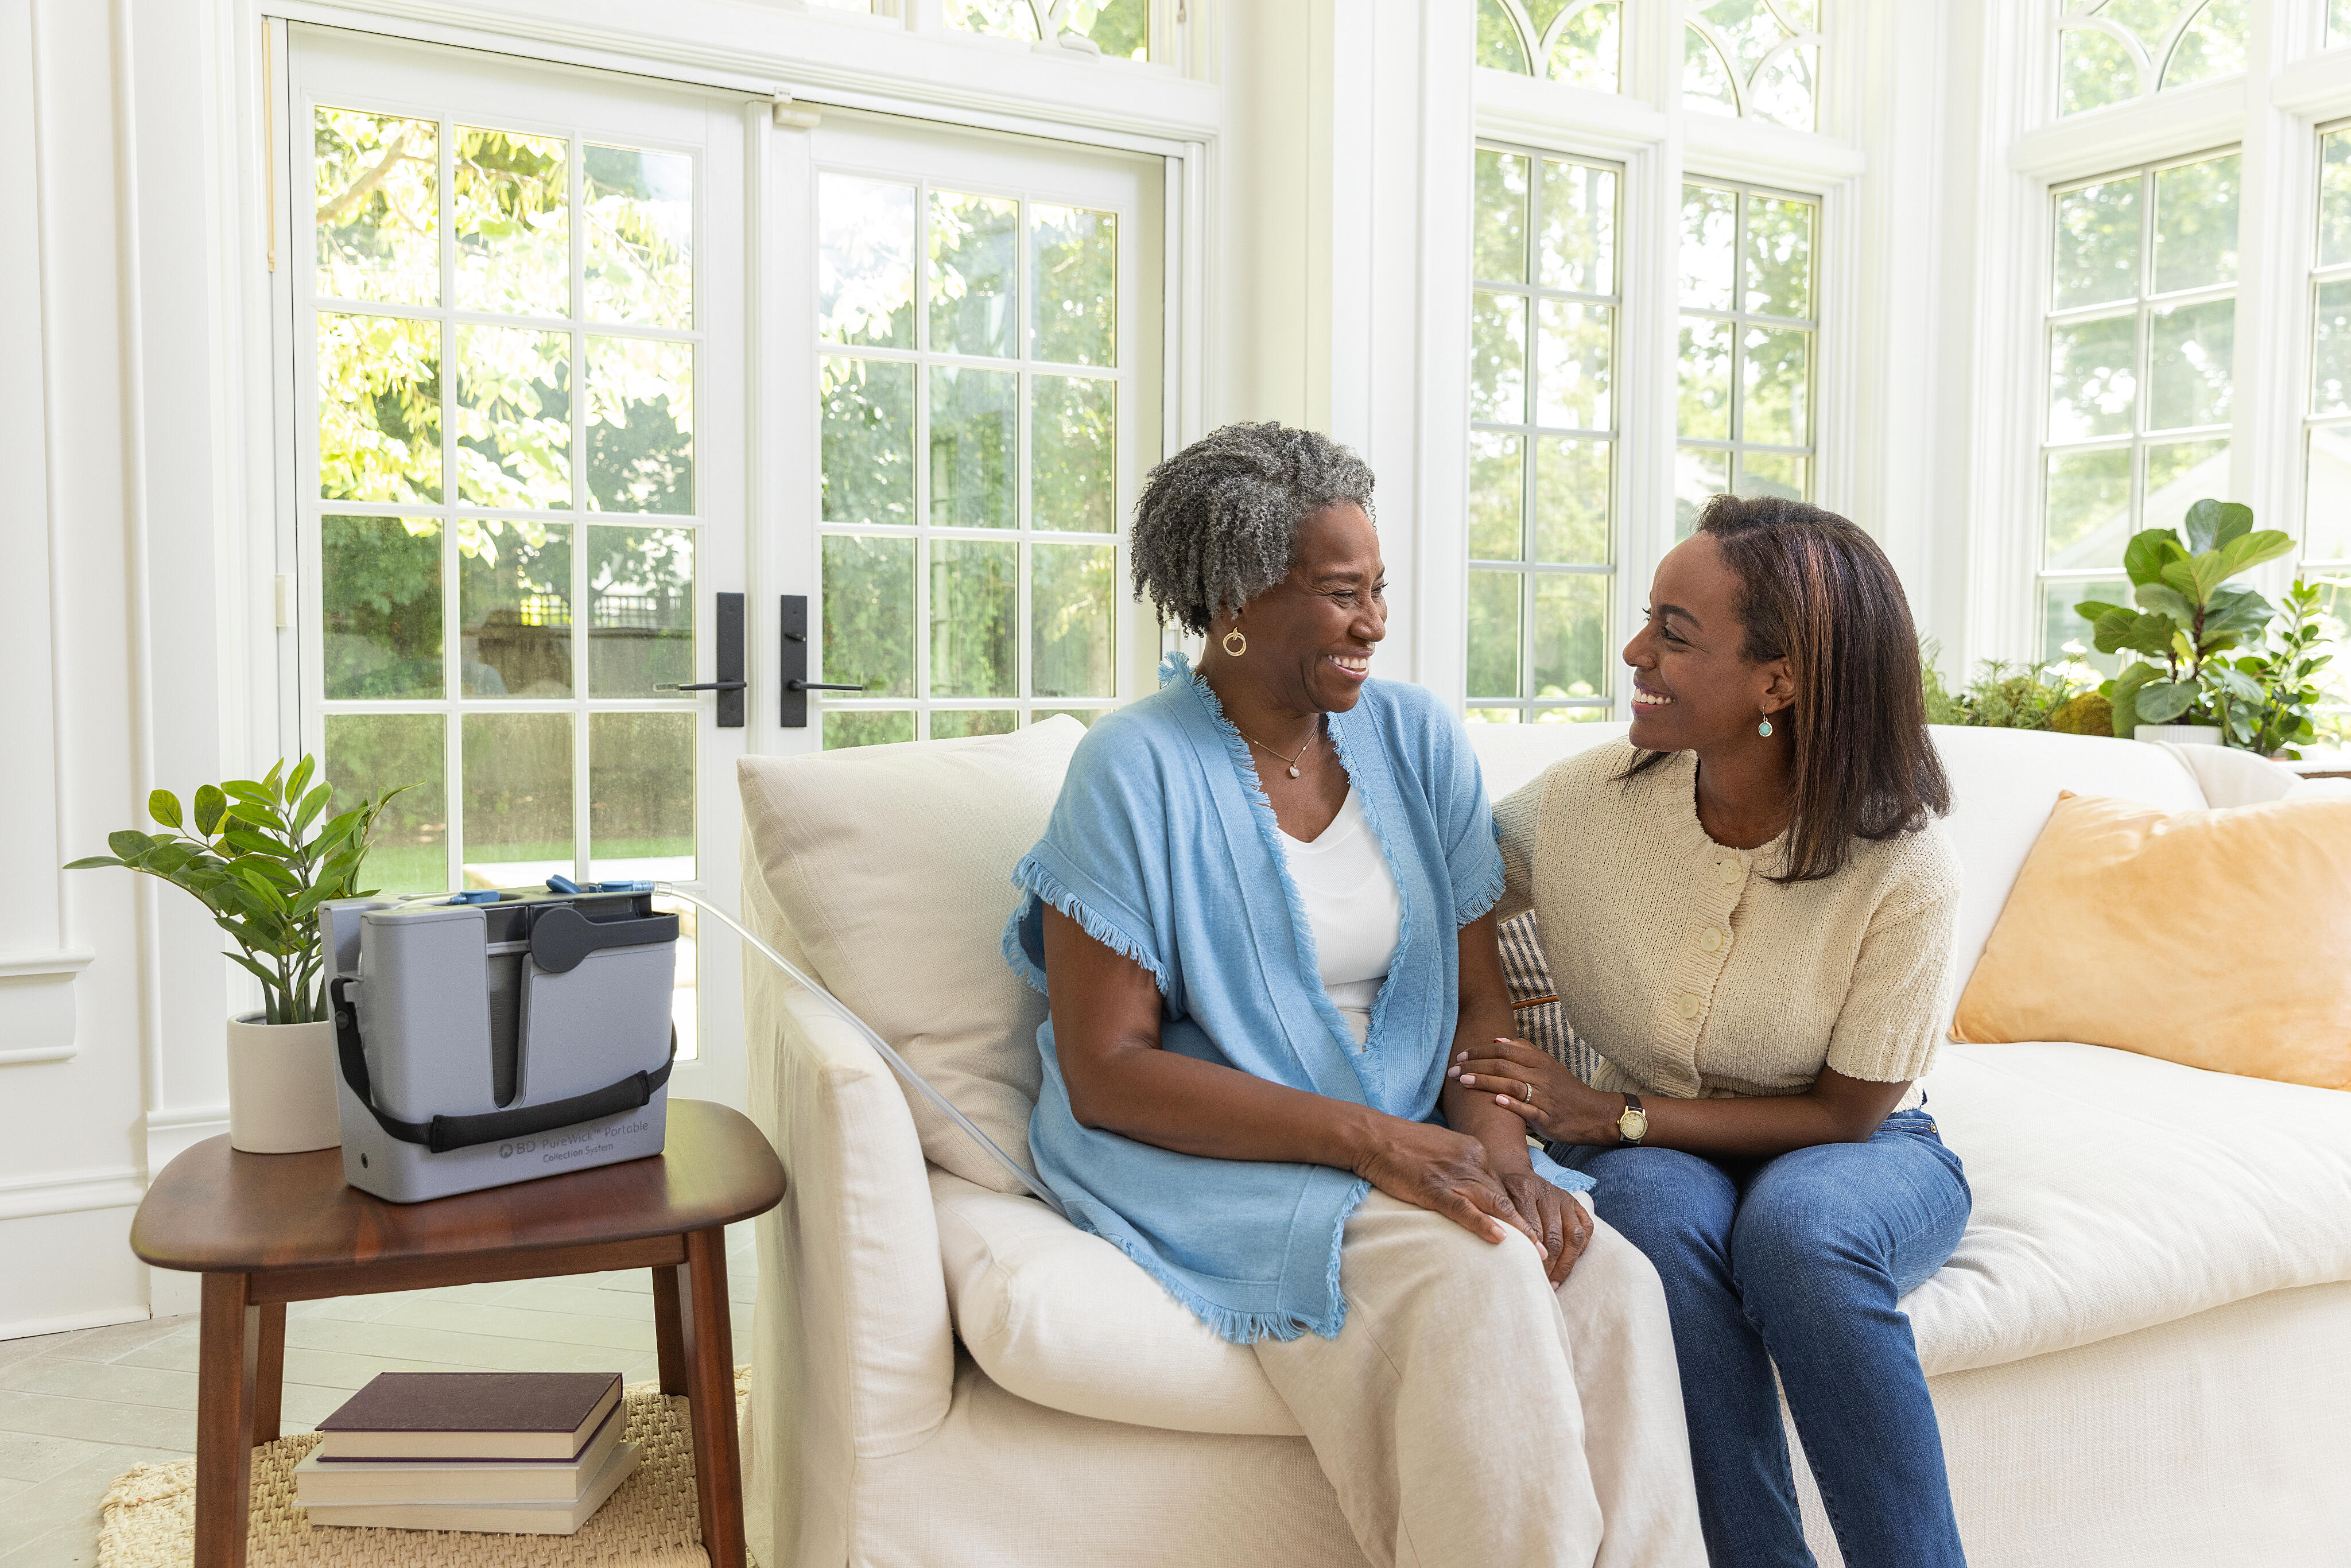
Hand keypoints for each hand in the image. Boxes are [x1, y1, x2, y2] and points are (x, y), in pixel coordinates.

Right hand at [1352, 1118, 1540, 1251]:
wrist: (1373, 1136)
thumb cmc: (1402, 1143)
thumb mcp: (1442, 1147)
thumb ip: (1462, 1164)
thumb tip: (1473, 1187)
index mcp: (1474, 1150)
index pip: (1502, 1185)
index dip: (1517, 1211)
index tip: (1531, 1231)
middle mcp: (1471, 1161)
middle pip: (1505, 1197)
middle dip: (1528, 1226)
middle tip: (1545, 1251)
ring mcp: (1453, 1175)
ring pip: (1494, 1205)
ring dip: (1518, 1231)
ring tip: (1535, 1254)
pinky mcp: (1434, 1189)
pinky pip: (1464, 1209)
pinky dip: (1483, 1224)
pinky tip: (1500, 1239)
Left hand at [1449, 1036, 1623, 1145]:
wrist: (1592, 1113)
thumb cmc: (1565, 1089)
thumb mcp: (1547, 1065)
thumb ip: (1524, 1051)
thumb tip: (1496, 1041)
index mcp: (1539, 1061)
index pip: (1504, 1051)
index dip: (1479, 1052)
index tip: (1460, 1055)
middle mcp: (1540, 1076)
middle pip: (1502, 1066)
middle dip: (1474, 1067)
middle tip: (1452, 1070)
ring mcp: (1544, 1097)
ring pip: (1511, 1085)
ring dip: (1485, 1083)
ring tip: (1463, 1081)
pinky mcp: (1547, 1118)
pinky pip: (1527, 1110)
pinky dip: (1511, 1104)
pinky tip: (1495, 1101)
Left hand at [1500, 1170, 1591, 1286]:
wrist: (1510, 1169)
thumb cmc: (1496, 1191)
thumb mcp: (1489, 1201)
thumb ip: (1496, 1222)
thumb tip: (1501, 1251)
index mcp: (1524, 1189)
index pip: (1532, 1231)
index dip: (1531, 1256)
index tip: (1527, 1275)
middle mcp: (1548, 1192)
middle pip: (1554, 1237)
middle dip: (1549, 1265)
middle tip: (1541, 1283)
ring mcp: (1564, 1197)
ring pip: (1574, 1236)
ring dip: (1566, 1263)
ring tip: (1555, 1281)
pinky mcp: (1575, 1202)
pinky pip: (1586, 1228)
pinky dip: (1580, 1249)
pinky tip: (1569, 1263)